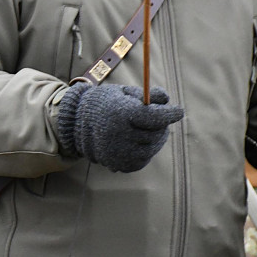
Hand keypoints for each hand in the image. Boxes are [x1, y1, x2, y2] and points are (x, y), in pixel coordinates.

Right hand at [55, 83, 183, 171]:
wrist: (78, 124)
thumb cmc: (105, 104)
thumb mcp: (124, 92)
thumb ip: (147, 95)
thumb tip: (167, 100)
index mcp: (121, 114)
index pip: (154, 116)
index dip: (170, 113)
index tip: (178, 111)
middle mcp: (120, 135)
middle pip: (156, 132)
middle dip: (162, 125)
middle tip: (159, 119)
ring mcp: (120, 152)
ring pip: (152, 147)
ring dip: (155, 138)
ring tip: (148, 130)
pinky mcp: (119, 164)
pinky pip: (143, 159)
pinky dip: (146, 151)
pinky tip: (138, 142)